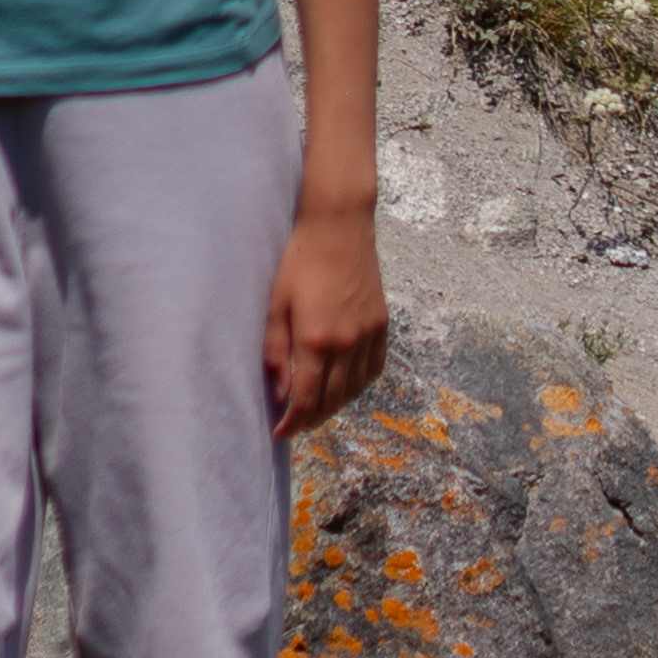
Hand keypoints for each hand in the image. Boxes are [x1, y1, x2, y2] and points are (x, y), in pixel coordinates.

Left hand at [263, 197, 388, 436]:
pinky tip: (344, 386)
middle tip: (294, 426)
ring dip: (334, 406)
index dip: (292, 423)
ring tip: (316, 409)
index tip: (279, 434)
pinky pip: (373, 369)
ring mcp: (368, 333)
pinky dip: (358, 385)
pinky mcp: (381, 322)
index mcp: (316, 338)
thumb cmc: (299, 258)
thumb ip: (276, 350)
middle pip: (331, 401)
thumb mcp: (276, 303)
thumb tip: (279, 392)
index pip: (306, 400)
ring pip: (354, 389)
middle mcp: (347, 341)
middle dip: (310, 420)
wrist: (338, 224)